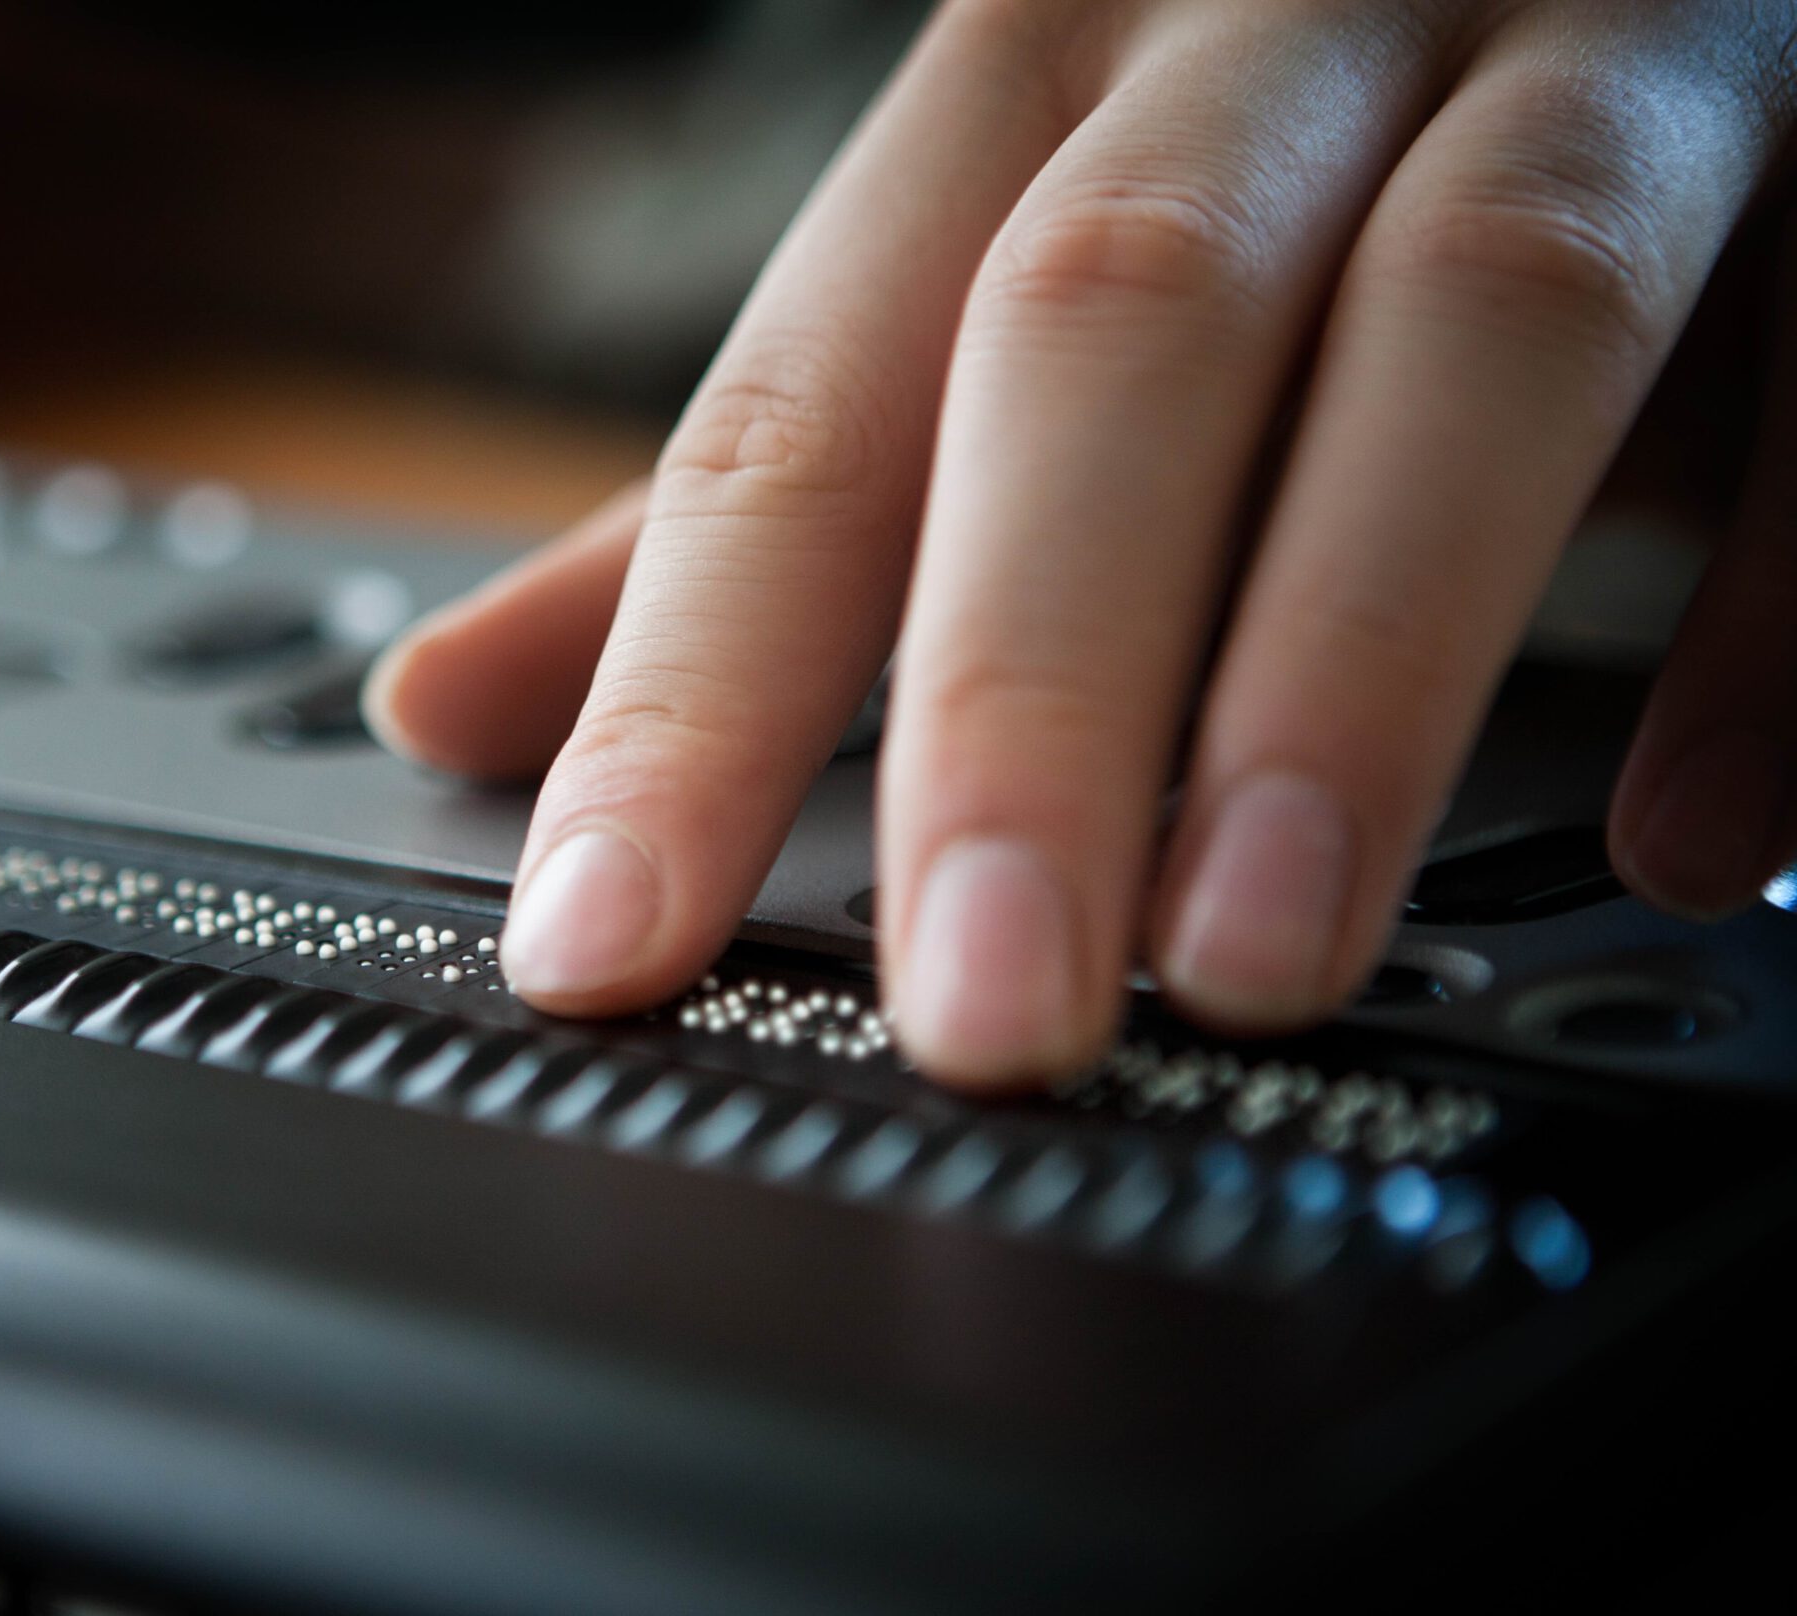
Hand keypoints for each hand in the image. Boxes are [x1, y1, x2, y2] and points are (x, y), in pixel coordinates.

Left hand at [369, 0, 1796, 1087]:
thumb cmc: (1293, 131)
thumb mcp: (1014, 263)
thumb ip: (785, 487)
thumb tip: (458, 706)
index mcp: (1026, 75)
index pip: (803, 405)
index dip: (681, 687)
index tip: (602, 942)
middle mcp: (1275, 22)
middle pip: (1112, 332)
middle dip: (1030, 691)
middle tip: (983, 1008)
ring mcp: (1584, 39)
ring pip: (1474, 314)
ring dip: (1356, 659)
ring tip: (1256, 954)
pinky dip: (1772, 614)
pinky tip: (1683, 837)